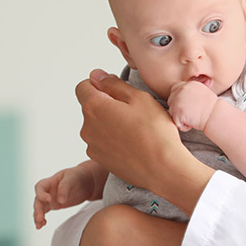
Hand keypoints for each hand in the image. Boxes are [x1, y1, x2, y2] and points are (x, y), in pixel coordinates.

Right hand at [32, 164, 96, 228]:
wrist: (86, 182)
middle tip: (40, 218)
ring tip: (39, 226)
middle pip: (38, 200)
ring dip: (37, 216)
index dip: (41, 194)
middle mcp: (48, 190)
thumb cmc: (78, 176)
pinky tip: (42, 225)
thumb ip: (65, 188)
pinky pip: (44, 212)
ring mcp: (50, 198)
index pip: (40, 187)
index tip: (49, 200)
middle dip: (38, 210)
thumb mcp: (72, 178)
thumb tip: (60, 201)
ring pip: (39, 208)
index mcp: (50, 181)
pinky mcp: (55, 205)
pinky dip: (42, 218)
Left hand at [75, 70, 214, 214]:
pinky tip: (131, 143)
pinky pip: (101, 142)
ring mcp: (92, 146)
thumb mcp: (138, 98)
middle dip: (106, 104)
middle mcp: (87, 127)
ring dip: (109, 122)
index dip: (99, 85)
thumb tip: (96, 76)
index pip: (83, 87)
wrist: (162, 169)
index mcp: (94, 107)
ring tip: (134, 129)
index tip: (117, 91)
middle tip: (132, 111)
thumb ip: (112, 84)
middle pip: (90, 106)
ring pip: (97, 125)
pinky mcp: (99, 160)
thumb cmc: (154, 132)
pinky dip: (112, 139)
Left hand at [168, 81, 217, 131]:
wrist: (215, 115)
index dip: (179, 99)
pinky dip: (184, 126)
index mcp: (187, 84)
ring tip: (193, 117)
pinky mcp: (176, 112)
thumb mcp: (201, 92)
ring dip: (180, 117)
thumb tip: (183, 95)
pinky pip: (176, 122)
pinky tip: (193, 122)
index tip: (187, 105)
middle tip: (191, 112)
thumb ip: (190, 91)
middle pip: (171, 101)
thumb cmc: (212, 108)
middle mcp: (181, 90)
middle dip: (178, 108)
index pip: (174, 90)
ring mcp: (177, 100)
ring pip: (172, 112)